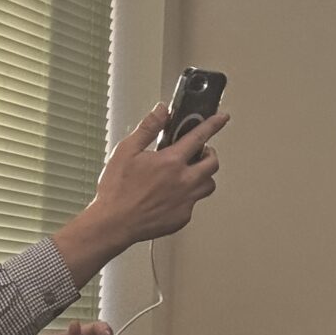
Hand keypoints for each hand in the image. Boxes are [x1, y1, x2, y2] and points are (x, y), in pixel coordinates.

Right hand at [49, 104, 227, 287]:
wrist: (113, 224)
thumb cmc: (117, 190)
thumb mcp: (126, 151)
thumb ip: (148, 128)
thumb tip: (162, 111)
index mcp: (170, 162)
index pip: (199, 137)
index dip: (213, 124)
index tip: (222, 118)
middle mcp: (183, 181)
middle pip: (213, 164)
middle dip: (209, 154)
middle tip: (200, 152)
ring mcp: (185, 201)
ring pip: (208, 185)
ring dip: (203, 176)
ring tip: (188, 174)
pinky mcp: (182, 218)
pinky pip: (194, 204)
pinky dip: (188, 197)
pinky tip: (172, 196)